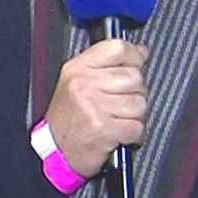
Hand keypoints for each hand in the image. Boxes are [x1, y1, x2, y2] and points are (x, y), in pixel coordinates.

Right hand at [42, 39, 148, 176]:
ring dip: (135, 116)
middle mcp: (85, 84)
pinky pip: (137, 127)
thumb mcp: (78, 81)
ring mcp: (94, 107)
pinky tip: (120, 133)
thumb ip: (109, 63)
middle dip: (135, 93)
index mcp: (78, 68)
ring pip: (139, 104)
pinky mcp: (104, 129)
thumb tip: (141, 51)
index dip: (134, 57)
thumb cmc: (69, 117)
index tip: (135, 66)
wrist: (56, 149)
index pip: (117, 48)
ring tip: (118, 119)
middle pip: (134, 77)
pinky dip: (134, 134)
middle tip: (121, 103)